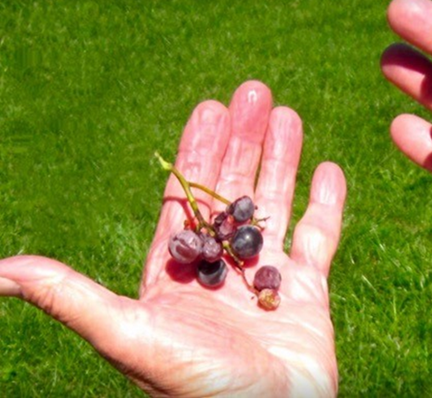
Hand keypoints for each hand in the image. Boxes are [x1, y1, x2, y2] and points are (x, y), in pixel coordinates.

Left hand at [0, 81, 346, 395]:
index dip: (197, 152)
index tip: (210, 108)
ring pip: (274, 206)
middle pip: (232, 192)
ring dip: (281, 160)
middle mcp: (221, 271)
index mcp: (179, 274)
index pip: (185, 198)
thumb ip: (72, 297)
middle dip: (242, 141)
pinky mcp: (308, 293)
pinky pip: (319, 239)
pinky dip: (326, 204)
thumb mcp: (129, 336)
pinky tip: (330, 170)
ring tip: (287, 116)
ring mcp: (266, 279)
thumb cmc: (198, 388)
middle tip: (253, 93)